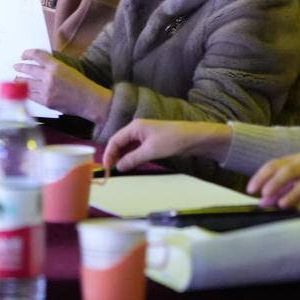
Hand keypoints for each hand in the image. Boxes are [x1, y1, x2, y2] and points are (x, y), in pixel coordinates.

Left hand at [14, 48, 111, 123]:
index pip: (37, 55)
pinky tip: (24, 90)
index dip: (28, 54)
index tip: (23, 55)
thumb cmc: (81, 84)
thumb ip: (54, 65)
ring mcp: (46, 90)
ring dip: (20, 80)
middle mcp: (49, 77)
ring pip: (27, 83)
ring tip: (16, 78)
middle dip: (20, 67)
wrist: (88, 100)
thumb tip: (40, 63)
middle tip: (16, 66)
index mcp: (56, 66)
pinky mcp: (45, 101)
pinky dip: (26, 92)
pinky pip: (31, 95)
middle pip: (29, 69)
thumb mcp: (68, 68)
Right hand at [103, 119, 233, 173]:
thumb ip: (132, 159)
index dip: (108, 154)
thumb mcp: (151, 151)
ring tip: (119, 171)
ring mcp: (144, 136)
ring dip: (122, 158)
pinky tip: (130, 166)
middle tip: (110, 171)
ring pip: (127, 147)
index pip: (115, 140)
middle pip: (119, 143)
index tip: (106, 168)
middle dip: (114, 156)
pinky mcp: (151, 142)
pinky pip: (135, 150)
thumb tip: (118, 167)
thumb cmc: (172, 140)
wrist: (193, 138)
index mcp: (135, 127)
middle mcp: (137, 129)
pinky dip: (131, 158)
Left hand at [247, 145, 299, 210]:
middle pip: (289, 171)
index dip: (261, 176)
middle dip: (275, 182)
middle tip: (264, 194)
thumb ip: (281, 185)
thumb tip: (264, 200)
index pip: (274, 165)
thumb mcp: (299, 171)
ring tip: (282, 204)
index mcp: (294, 160)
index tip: (250, 189)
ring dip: (293, 194)